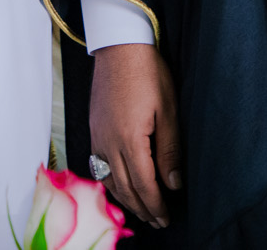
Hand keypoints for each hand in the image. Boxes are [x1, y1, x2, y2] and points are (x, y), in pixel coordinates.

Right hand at [89, 42, 180, 227]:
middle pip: (125, 188)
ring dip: (125, 199)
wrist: (119, 46)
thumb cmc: (148, 73)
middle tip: (157, 221)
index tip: (167, 218)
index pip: (144, 185)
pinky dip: (110, 182)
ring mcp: (98, 136)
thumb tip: (174, 184)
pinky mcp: (93, 128)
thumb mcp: (168, 110)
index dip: (156, 205)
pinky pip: (98, 165)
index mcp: (129, 140)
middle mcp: (108, 142)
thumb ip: (170, 150)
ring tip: (140, 210)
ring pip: (109, 180)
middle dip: (142, 208)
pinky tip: (119, 185)